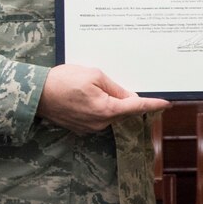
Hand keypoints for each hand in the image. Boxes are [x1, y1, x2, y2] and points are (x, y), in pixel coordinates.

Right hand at [39, 64, 168, 134]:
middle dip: (128, 100)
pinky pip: (99, 117)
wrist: (35, 94)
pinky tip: (89, 96)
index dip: (153, 104)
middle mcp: (100, 123)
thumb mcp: (94, 75)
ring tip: (96, 87)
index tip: (167, 102)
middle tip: (127, 86)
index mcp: (106, 110)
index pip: (136, 107)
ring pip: (111, 114)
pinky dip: (100, 107)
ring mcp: (90, 128)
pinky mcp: (81, 128)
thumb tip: (130, 98)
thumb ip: (116, 88)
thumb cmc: (62, 81)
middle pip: (124, 112)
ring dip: (111, 103)